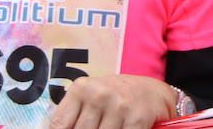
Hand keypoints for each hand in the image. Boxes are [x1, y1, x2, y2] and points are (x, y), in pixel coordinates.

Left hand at [50, 74, 176, 128]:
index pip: (59, 125)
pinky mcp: (136, 118)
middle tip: (96, 128)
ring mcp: (119, 105)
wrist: (153, 92)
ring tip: (109, 127)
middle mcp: (99, 93)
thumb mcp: (91, 98)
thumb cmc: (115, 98)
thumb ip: (73, 116)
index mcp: (82, 88)